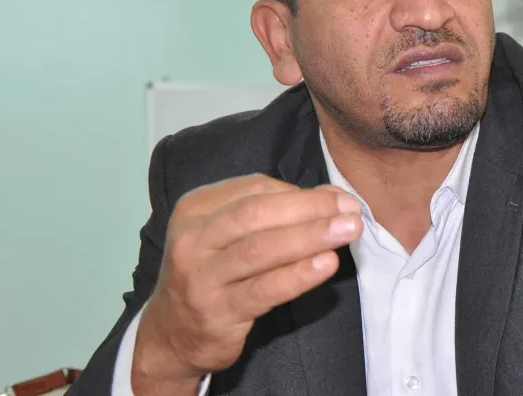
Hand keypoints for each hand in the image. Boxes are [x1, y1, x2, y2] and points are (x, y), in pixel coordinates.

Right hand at [131, 174, 361, 394]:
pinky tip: (326, 265)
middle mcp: (193, 239)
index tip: (338, 197)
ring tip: (346, 231)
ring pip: (260, 249)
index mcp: (196, 208)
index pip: (255, 188)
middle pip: (256, 214)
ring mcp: (202, 277)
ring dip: (310, 237)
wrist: (172, 333)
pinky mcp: (217, 312)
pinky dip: (298, 275)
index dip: (301, 192)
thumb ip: (274, 212)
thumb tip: (330, 196)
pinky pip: (264, 289)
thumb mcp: (229, 235)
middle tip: (350, 209)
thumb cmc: (212, 274)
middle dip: (309, 208)